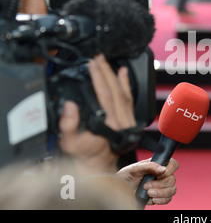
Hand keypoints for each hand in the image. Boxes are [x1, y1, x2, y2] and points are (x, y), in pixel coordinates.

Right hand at [58, 54, 136, 175]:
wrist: (98, 165)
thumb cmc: (84, 154)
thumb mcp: (70, 142)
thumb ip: (68, 125)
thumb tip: (69, 105)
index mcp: (109, 124)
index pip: (104, 94)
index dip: (98, 77)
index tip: (92, 64)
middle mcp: (122, 120)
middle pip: (115, 90)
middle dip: (106, 71)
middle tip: (98, 58)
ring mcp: (128, 119)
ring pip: (124, 92)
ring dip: (115, 75)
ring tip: (107, 62)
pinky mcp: (130, 119)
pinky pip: (129, 98)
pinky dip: (126, 84)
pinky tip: (123, 72)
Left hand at [117, 158, 178, 205]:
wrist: (121, 190)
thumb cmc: (127, 176)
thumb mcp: (135, 168)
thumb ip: (149, 166)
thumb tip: (163, 168)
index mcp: (158, 165)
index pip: (173, 164)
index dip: (170, 169)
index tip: (161, 174)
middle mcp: (162, 175)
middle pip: (172, 179)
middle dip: (159, 184)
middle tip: (146, 185)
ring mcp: (162, 186)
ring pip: (172, 190)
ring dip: (160, 193)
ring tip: (148, 193)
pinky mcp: (160, 196)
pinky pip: (168, 199)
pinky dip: (161, 200)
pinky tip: (152, 199)